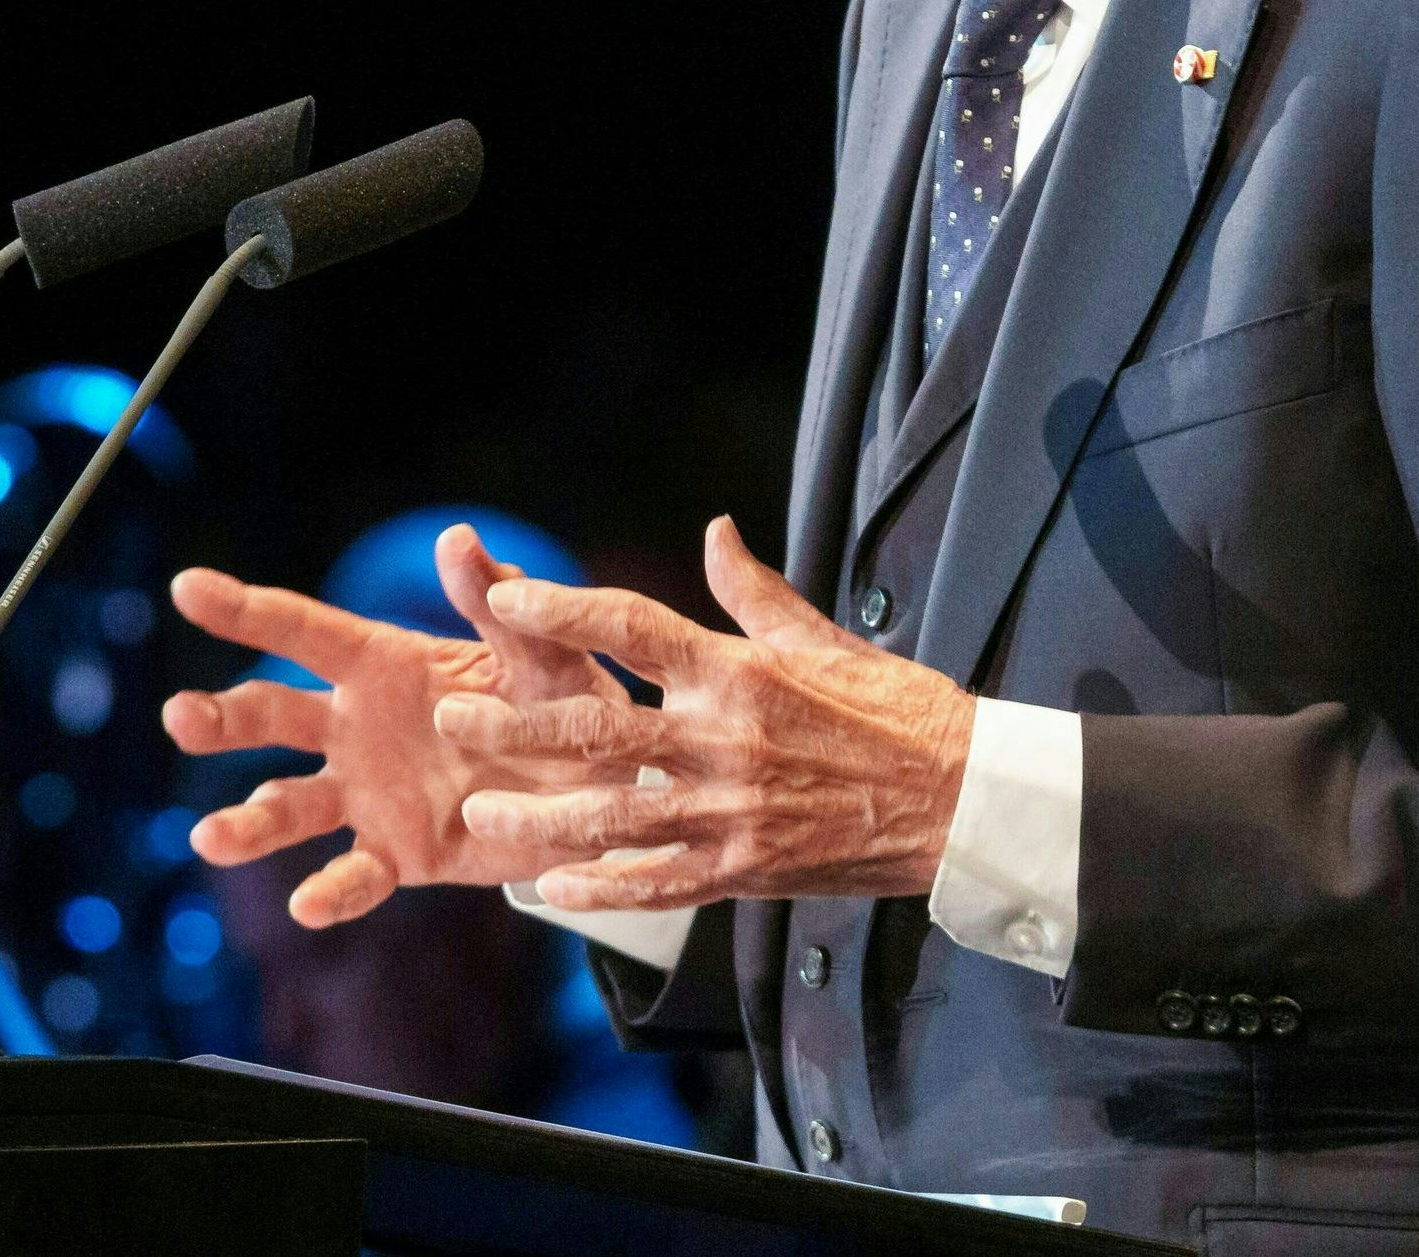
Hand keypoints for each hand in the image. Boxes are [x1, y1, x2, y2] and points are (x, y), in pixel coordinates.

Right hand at [164, 522, 637, 926]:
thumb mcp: (539, 648)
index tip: (187, 588)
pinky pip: (355, 876)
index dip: (245, 609)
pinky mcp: (398, 853)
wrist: (602, 786)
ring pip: (291, 803)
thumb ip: (496, 603)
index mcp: (382, 664)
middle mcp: (357, 726)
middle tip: (180, 717)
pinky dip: (329, 892)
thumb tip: (457, 538)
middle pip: (273, 716)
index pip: (302, 631)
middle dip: (223, 717)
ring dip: (248, 820)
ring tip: (210, 837)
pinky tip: (305, 906)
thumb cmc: (564, 699)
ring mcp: (368, 793)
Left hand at [442, 515, 976, 908]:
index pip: (633, 628)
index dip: (563, 610)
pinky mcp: (747, 866)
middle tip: (455, 719)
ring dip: (539, 819)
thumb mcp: (826, 639)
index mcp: (739, 671)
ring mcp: (732, 809)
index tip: (504, 599)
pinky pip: (660, 881)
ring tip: (481, 815)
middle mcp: (724, 738)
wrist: (963, 798)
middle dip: (516, 727)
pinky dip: (604, 887)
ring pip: (613, 816)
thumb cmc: (900, 711)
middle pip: (598, 728)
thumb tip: (715, 532)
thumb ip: (755, 593)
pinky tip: (553, 887)